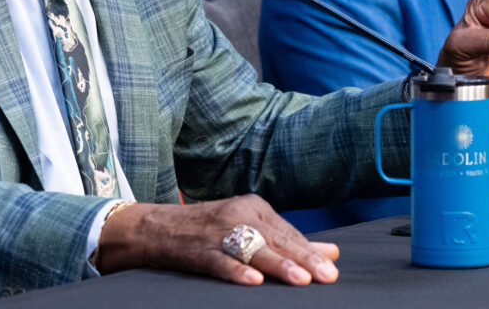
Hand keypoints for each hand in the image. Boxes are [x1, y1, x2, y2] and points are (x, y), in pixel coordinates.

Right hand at [95, 194, 339, 286]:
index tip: (332, 269)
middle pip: (277, 239)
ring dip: (278, 265)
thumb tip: (332, 252)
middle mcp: (239, 214)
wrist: (156, 228)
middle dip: (304, 259)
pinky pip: (220, 261)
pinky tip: (254, 281)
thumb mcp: (250, 228)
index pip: (288, 232)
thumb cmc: (209, 230)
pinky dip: (236, 271)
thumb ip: (288, 241)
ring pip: (254, 249)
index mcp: (254, 207)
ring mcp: (218, 231)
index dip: (310, 252)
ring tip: (301, 280)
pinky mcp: (198, 249)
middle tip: (328, 275)